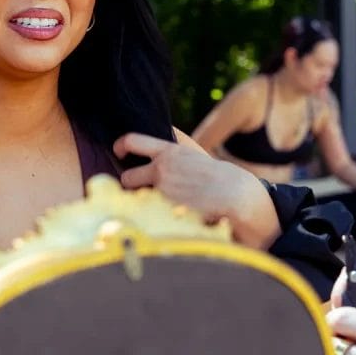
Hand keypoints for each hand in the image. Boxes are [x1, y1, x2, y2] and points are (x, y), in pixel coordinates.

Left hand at [114, 132, 281, 249]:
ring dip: (145, 205)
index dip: (121, 145)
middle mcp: (162, 169)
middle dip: (132, 186)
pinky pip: (149, 216)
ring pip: (138, 200)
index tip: (120, 152)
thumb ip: (177, 146)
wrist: (235, 195)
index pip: (133, 141)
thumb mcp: (196, 154)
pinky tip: (172, 219)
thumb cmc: (219, 177)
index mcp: (170, 152)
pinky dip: (155, 219)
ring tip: (165, 207)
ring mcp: (162, 191)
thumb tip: (165, 134)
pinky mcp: (164, 211)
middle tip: (144, 191)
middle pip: (127, 177)